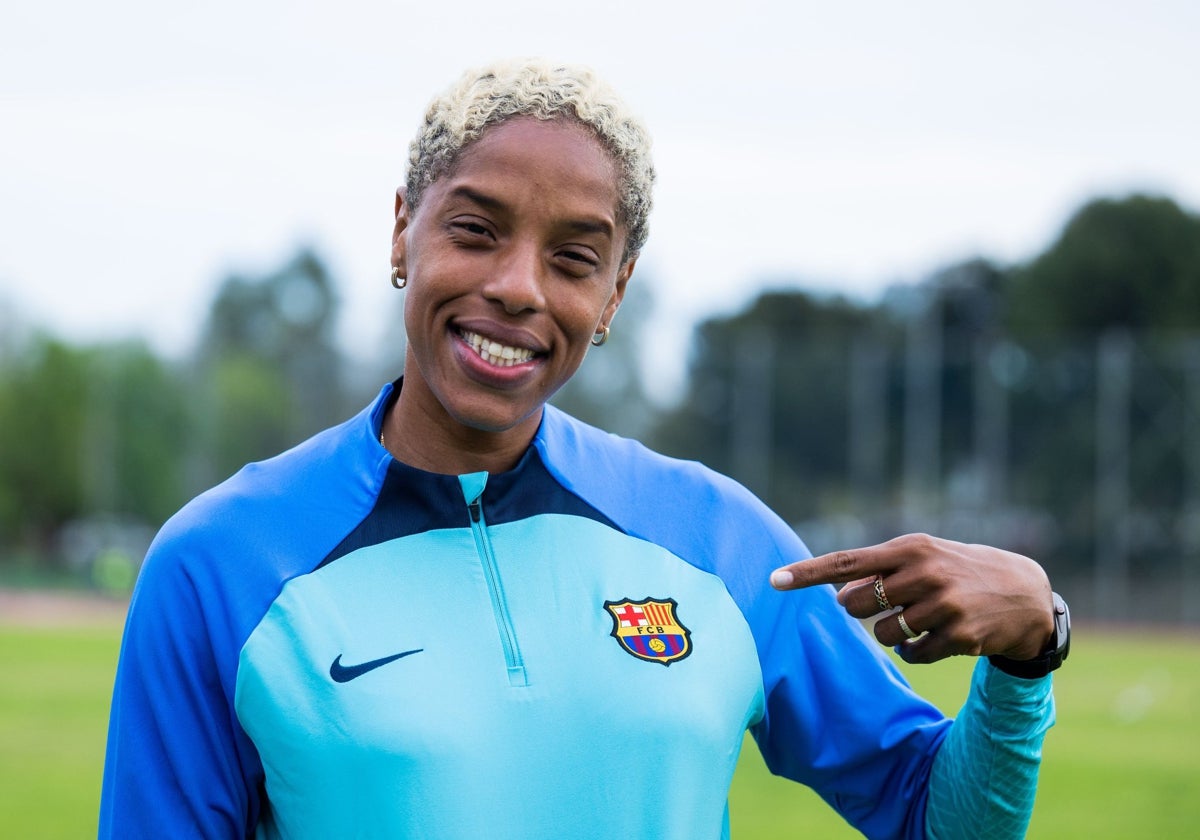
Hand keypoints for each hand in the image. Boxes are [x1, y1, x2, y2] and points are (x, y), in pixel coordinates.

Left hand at [770, 533, 1054, 663]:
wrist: (1025, 593)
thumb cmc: (959, 571)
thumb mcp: (923, 558)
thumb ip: (880, 573)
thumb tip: (838, 598)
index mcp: (910, 548)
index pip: (846, 562)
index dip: (807, 573)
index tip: (774, 580)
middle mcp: (924, 572)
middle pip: (858, 604)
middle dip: (863, 611)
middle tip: (892, 603)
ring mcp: (943, 605)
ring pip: (884, 633)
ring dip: (893, 634)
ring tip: (921, 621)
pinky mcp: (960, 636)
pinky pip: (912, 654)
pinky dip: (914, 652)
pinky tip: (934, 640)